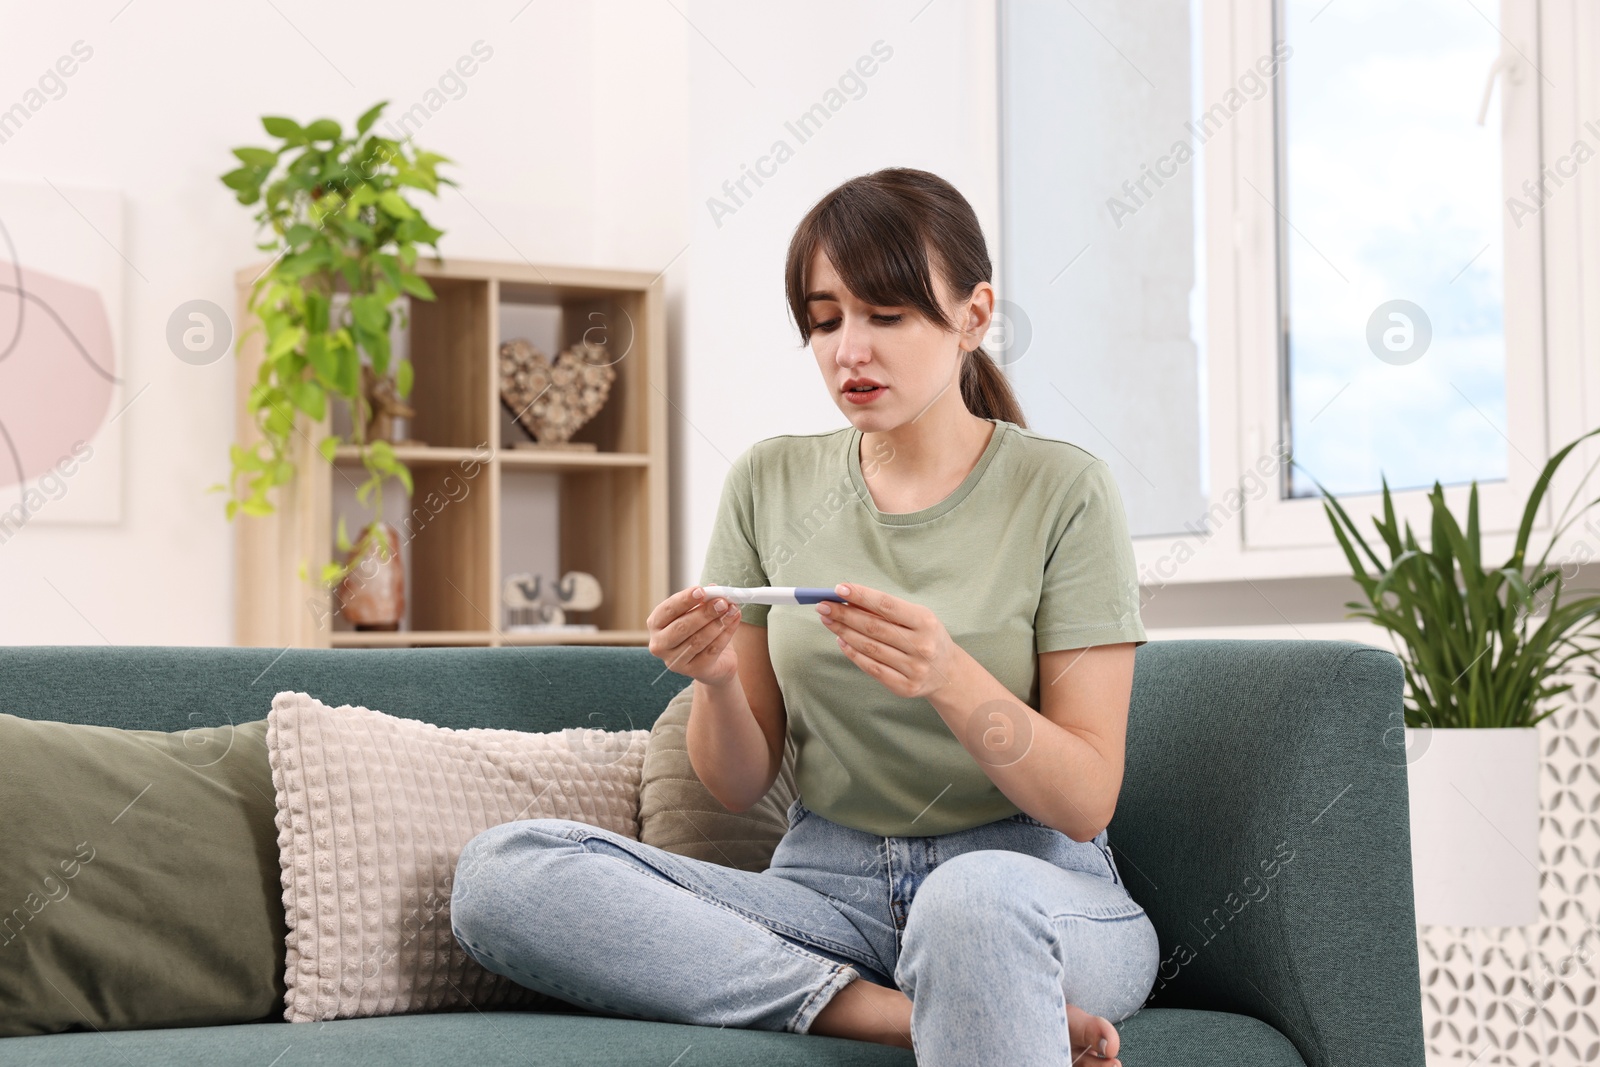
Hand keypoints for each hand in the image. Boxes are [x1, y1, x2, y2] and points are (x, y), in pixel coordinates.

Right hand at [647, 586, 741, 684]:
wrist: (714, 662)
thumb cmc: (701, 631)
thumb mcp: (699, 612)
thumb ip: (704, 601)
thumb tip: (714, 588)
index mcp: (656, 625)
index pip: (667, 610)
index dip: (684, 600)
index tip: (701, 591)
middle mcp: (660, 644)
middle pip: (682, 627)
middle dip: (704, 612)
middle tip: (722, 602)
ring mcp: (675, 661)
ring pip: (698, 640)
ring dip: (718, 623)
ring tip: (732, 610)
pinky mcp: (694, 671)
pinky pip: (712, 650)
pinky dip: (725, 634)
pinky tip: (734, 621)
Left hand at [816, 583, 958, 699]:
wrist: (948, 673)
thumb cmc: (926, 637)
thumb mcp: (916, 618)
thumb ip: (886, 610)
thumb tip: (849, 599)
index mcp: (926, 622)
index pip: (887, 605)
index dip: (861, 596)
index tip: (838, 588)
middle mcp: (921, 646)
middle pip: (873, 627)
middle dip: (844, 614)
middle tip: (823, 605)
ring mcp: (914, 668)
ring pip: (869, 648)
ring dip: (844, 632)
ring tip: (828, 620)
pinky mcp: (905, 687)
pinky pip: (871, 668)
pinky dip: (853, 653)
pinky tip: (841, 640)